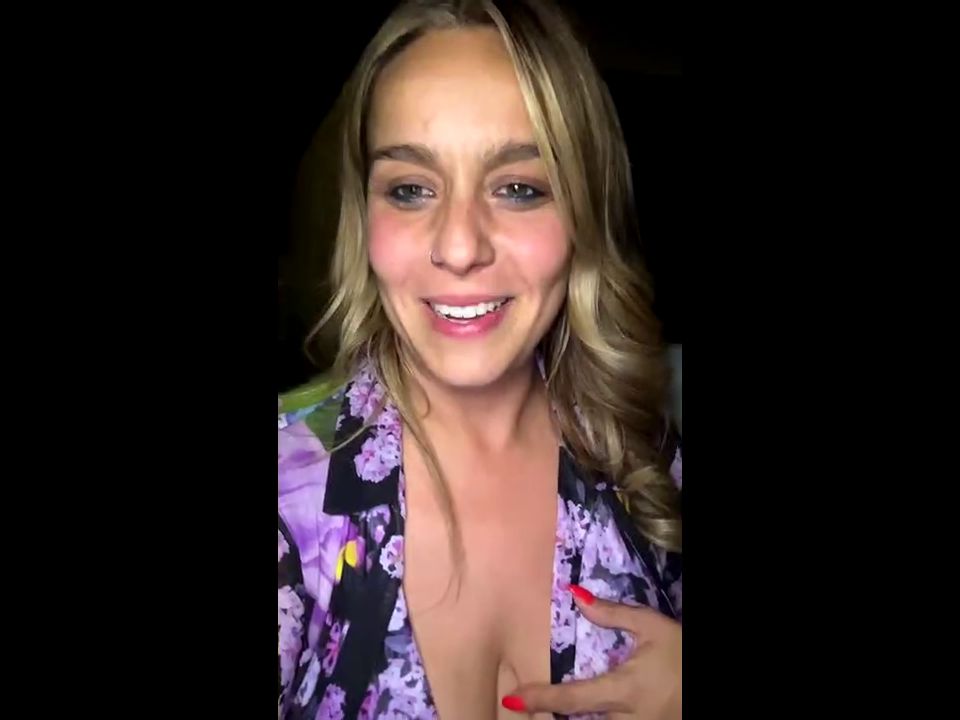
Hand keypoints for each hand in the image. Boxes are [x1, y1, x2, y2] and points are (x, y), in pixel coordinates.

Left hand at [502, 585, 680, 718]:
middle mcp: (626, 719)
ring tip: (547, 712)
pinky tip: (580, 712)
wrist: (706, 681)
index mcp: (623, 691)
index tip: (513, 698)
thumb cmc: (683, 652)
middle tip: (524, 705)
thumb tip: (575, 596)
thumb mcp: (652, 627)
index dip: (541, 699)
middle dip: (551, 717)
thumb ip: (612, 614)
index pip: (573, 699)